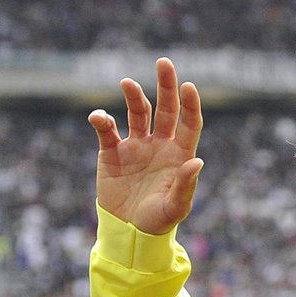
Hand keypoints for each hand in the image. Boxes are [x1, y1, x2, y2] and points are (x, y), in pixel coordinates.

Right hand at [88, 57, 203, 234]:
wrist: (128, 233)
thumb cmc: (158, 222)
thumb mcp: (175, 208)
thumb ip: (185, 186)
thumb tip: (196, 161)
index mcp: (179, 154)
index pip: (189, 123)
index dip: (190, 104)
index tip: (188, 87)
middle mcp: (159, 144)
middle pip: (165, 108)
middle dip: (166, 85)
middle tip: (164, 63)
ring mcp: (135, 146)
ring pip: (137, 112)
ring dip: (133, 96)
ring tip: (127, 83)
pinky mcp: (111, 153)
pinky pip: (107, 131)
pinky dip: (102, 121)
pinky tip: (99, 118)